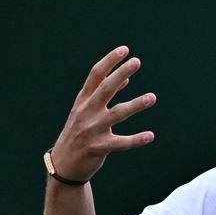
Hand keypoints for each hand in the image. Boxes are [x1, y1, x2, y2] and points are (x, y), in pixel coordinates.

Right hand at [49, 46, 156, 181]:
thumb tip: (126, 79)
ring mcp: (92, 130)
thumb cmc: (79, 133)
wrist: (63, 164)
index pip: (95, 75)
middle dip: (120, 74)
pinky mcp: (98, 148)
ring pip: (116, 114)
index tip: (124, 50)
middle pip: (105, 89)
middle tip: (136, 61)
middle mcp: (86, 112)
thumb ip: (103, 95)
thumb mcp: (86, 111)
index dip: (109, 61)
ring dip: (136, 105)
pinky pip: (121, 143)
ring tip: (153, 97)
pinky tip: (150, 136)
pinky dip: (136, 139)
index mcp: (83, 101)